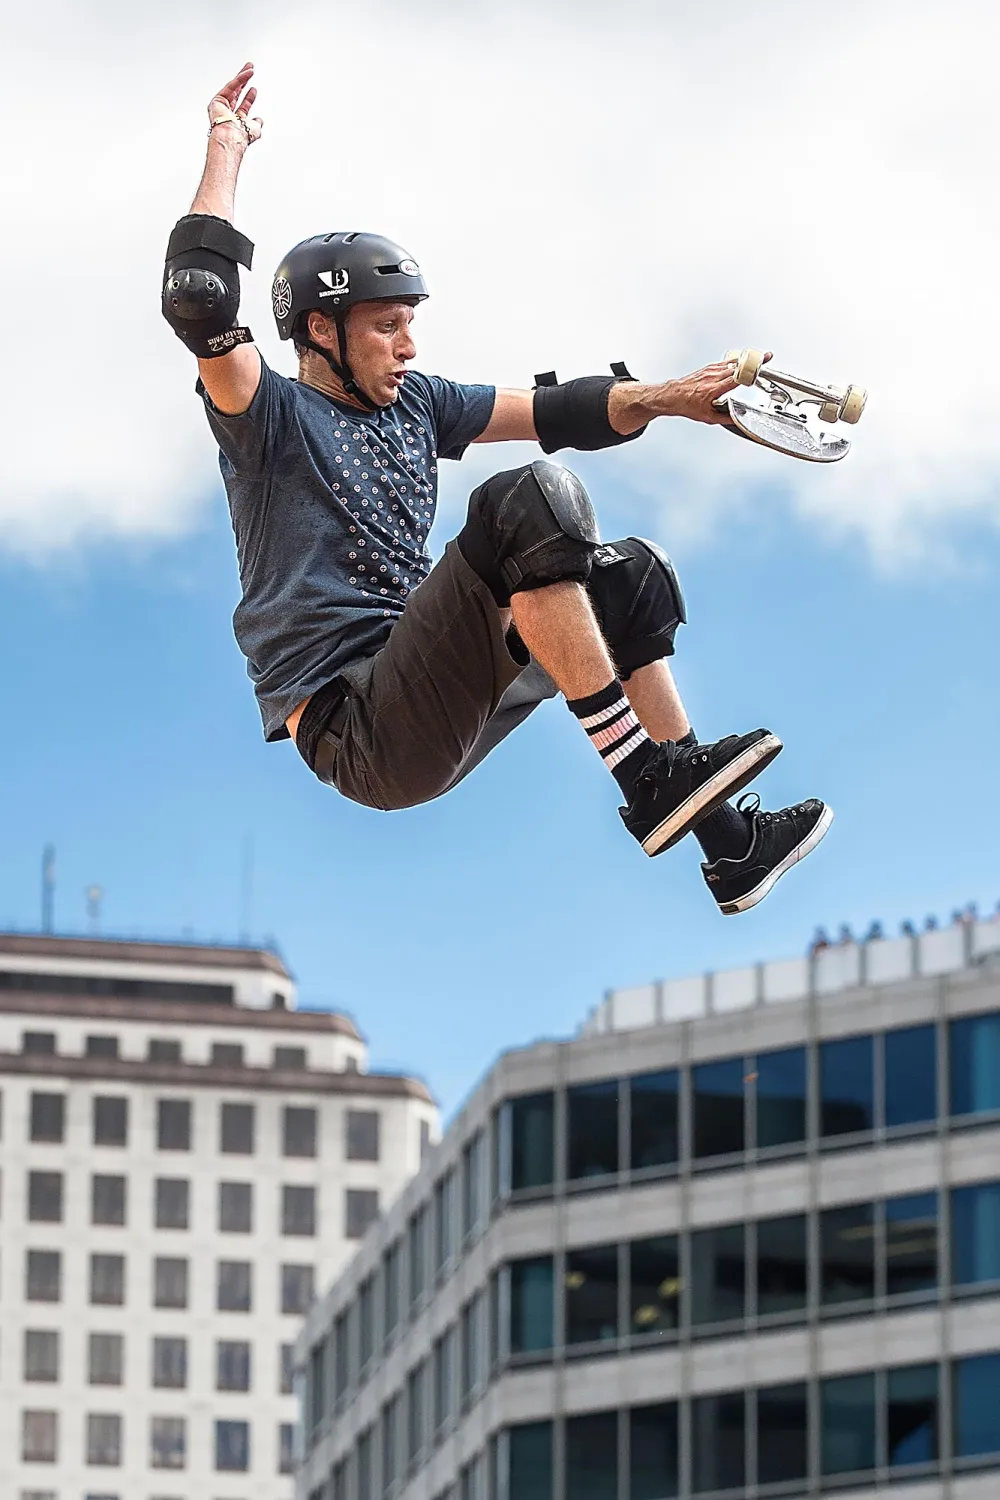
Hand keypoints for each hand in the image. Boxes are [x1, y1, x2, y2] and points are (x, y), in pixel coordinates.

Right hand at [207, 62, 262, 144]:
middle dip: (244, 81)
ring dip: (242, 76)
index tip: (254, 89)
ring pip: (233, 87)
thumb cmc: (240, 138)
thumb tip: (260, 120)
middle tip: (250, 70)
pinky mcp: (217, 100)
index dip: (249, 98)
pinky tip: (248, 72)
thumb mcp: (254, 130)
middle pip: (237, 93)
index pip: (243, 106)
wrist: (230, 139)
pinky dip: (240, 79)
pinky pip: (231, 86)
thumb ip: (257, 124)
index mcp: (235, 121)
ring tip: (250, 67)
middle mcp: (227, 113)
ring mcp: (221, 106)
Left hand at [658, 352, 772, 424]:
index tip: (761, 368)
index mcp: (713, 389)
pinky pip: (726, 362)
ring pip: (732, 362)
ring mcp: (710, 370)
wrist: (672, 396)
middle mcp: (712, 377)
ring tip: (759, 358)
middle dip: (753, 362)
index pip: (736, 377)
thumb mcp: (707, 417)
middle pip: (737, 366)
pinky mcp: (709, 367)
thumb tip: (739, 418)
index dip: (749, 372)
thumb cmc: (687, 405)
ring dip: (746, 360)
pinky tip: (743, 361)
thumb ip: (725, 418)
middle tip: (767, 357)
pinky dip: (736, 361)